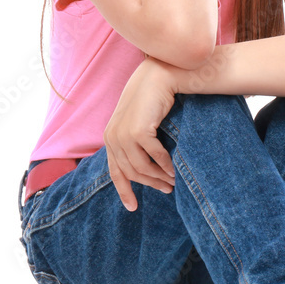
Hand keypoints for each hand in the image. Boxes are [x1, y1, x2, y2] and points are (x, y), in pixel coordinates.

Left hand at [103, 57, 177, 210]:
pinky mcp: (137, 131)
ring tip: (173, 181)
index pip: (115, 171)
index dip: (124, 191)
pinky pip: (154, 156)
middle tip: (167, 190)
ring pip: (142, 168)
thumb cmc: (152, 99)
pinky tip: (174, 169)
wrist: (159, 76)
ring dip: (159, 177)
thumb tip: (145, 169)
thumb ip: (136, 142)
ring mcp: (123, 135)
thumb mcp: (140, 122)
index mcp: (110, 138)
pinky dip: (165, 165)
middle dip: (150, 184)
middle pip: (131, 172)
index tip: (133, 207)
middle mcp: (112, 137)